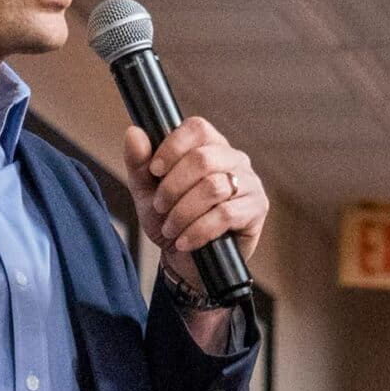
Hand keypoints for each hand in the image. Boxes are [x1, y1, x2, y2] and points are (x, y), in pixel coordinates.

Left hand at [123, 117, 267, 295]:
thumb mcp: (146, 193)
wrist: (186, 262)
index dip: (172, 146)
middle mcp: (234, 159)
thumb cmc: (169, 221)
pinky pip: (225, 214)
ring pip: (213, 187)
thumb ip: (139, 163)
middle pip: (203, 159)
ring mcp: (249, 183)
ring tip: (170, 228)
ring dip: (183, 212)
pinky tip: (184, 241)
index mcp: (209, 146)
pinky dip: (197, 230)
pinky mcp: (256, 210)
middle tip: (159, 206)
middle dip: (173, 186)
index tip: (154, 170)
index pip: (197, 127)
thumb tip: (134, 132)